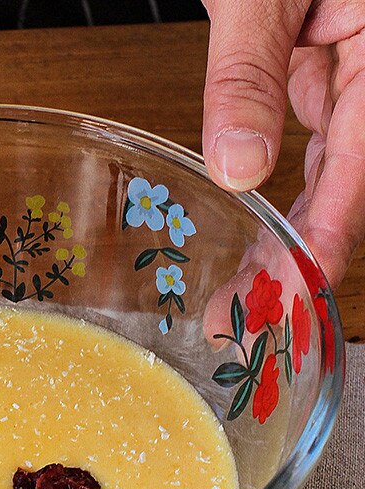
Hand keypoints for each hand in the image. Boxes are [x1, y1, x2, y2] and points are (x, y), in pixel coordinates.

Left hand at [202, 0, 364, 288]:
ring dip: (289, 234)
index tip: (303, 284)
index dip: (332, 229)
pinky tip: (258, 238)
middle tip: (256, 315)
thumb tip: (237, 167)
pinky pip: (318, 148)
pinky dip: (286, 197)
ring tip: (244, 293)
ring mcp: (354, 73)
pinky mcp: (327, 72)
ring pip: (332, 172)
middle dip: (303, 254)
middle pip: (349, 181)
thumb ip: (249, 75)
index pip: (360, 159)